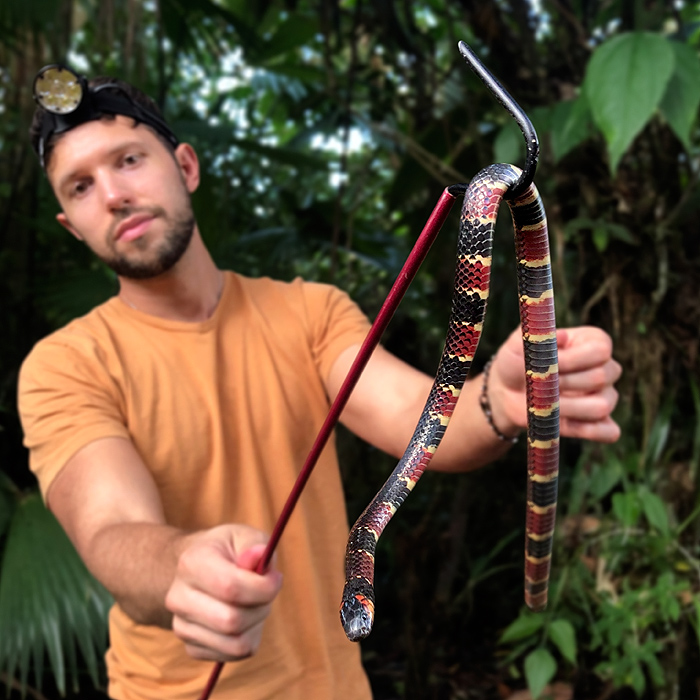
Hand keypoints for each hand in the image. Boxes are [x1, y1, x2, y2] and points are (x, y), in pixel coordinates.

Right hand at [165, 524, 281, 661]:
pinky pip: (232, 654)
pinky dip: (248, 638)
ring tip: (254, 603)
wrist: (196, 570)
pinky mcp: (190, 647)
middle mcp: (178, 597)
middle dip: (262, 607)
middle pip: (232, 621)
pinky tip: (243, 617)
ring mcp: (181, 625)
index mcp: (191, 563)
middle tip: (266, 591)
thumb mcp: (243, 535)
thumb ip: (256, 544)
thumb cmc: (226, 551)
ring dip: (257, 624)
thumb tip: (258, 557)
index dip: (263, 587)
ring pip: (235, 643)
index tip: (275, 577)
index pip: (230, 587)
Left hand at [487, 326, 621, 442]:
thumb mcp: (519, 344)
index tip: (547, 363)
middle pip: (601, 377)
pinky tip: (560, 423)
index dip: (573, 360)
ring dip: (568, 408)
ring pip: (602, 406)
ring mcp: (605, 396)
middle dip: (565, 383)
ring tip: (543, 404)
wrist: (508, 391)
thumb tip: (559, 337)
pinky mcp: (598, 422)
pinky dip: (587, 431)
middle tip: (539, 385)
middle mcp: (605, 368)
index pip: (601, 350)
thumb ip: (538, 335)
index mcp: (592, 342)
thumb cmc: (518, 361)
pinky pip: (608, 432)